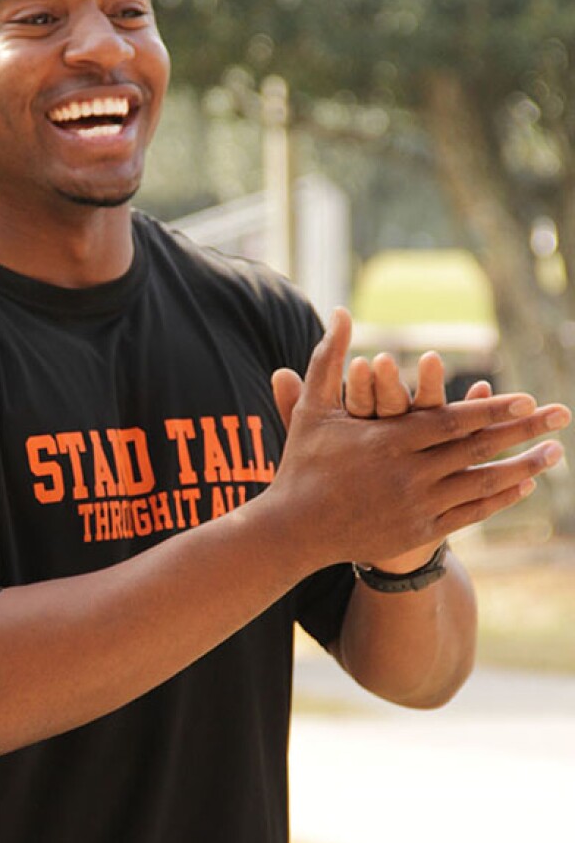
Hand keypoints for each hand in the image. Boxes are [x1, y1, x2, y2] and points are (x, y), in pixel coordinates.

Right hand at [270, 309, 569, 570]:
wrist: (294, 530)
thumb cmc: (301, 463)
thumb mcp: (313, 408)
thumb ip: (329, 358)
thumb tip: (339, 311)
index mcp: (387, 440)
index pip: (451, 421)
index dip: (492, 410)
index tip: (526, 399)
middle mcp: (408, 473)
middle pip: (476, 449)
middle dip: (524, 433)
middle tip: (562, 416)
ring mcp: (416, 506)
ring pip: (480, 483)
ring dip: (522, 467)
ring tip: (554, 453)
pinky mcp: (418, 531)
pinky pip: (470, 514)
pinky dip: (499, 499)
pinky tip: (523, 486)